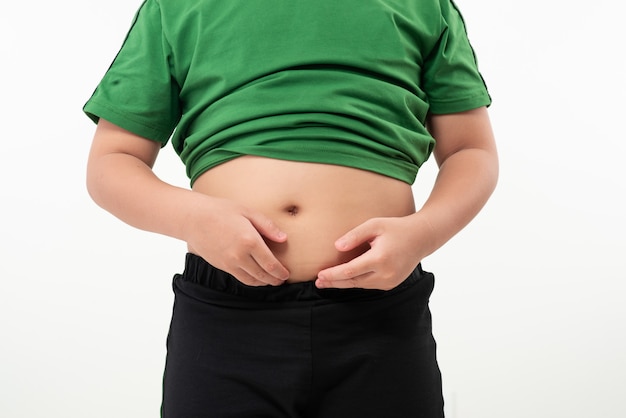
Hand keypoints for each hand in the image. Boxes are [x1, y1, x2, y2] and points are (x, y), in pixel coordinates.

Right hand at [183, 195, 289, 285]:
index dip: (281, 272)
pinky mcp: (221, 266)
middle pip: (262, 275)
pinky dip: (250, 280)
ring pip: (251, 280)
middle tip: (282, 280)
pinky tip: (255, 276)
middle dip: (274, 280)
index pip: (270, 264)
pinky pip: (239, 278)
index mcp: (250, 241)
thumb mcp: (248, 212)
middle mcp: (240, 255)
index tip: (286, 274)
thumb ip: (267, 226)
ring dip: (263, 282)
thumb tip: (283, 238)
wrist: (194, 218)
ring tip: (270, 280)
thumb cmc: (221, 211)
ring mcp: (229, 263)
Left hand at [315, 216, 430, 289]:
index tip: (320, 275)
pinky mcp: (391, 284)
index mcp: (380, 259)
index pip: (350, 271)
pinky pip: (369, 284)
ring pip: (360, 285)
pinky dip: (356, 282)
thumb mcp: (375, 225)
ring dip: (343, 284)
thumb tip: (337, 247)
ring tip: (326, 282)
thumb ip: (355, 235)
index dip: (333, 274)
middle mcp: (385, 274)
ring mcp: (389, 281)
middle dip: (334, 282)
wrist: (421, 238)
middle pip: (353, 282)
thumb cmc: (396, 228)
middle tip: (318, 283)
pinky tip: (344, 279)